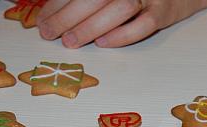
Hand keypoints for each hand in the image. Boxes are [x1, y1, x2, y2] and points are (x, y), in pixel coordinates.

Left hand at [36, 0, 203, 47]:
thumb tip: (56, 12)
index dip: (57, 4)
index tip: (42, 19)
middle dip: (68, 16)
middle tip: (50, 33)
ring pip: (118, 9)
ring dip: (91, 26)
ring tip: (71, 41)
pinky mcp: (164, 12)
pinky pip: (144, 25)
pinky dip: (122, 35)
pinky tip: (103, 43)